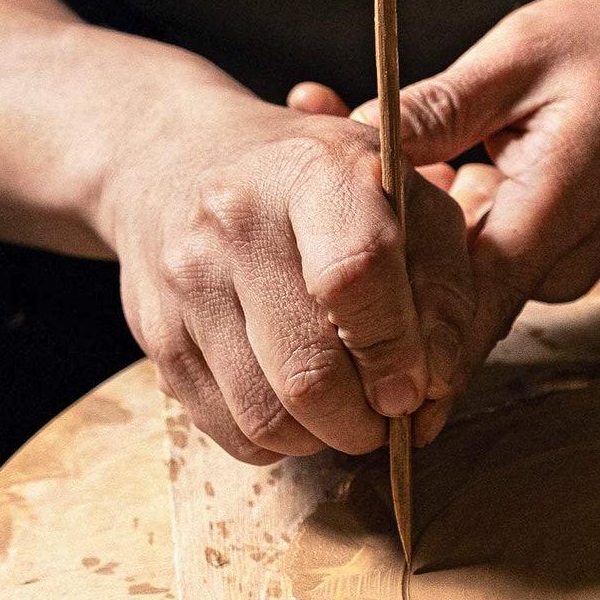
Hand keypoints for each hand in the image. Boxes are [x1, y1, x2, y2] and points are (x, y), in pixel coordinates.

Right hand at [102, 82, 472, 463]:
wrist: (176, 158)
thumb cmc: (314, 184)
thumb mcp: (400, 195)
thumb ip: (443, 285)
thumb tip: (435, 387)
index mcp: (315, 171)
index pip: (356, 274)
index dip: (396, 349)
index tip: (415, 385)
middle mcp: (238, 220)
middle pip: (309, 371)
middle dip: (365, 419)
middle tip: (385, 412)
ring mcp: (188, 280)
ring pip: (267, 418)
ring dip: (322, 437)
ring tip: (343, 407)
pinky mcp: (156, 334)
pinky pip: (230, 431)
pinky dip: (276, 440)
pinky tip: (292, 399)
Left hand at [342, 0, 599, 368]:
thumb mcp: (527, 56)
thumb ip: (441, 106)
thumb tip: (355, 137)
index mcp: (545, 219)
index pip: (455, 312)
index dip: (386, 336)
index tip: (312, 328)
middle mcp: (549, 264)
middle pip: (434, 288)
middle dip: (362, 237)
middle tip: (295, 145)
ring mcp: (553, 265)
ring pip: (452, 264)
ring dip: (396, 216)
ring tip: (329, 121)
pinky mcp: (552, 252)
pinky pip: (480, 244)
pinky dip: (439, 207)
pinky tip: (410, 148)